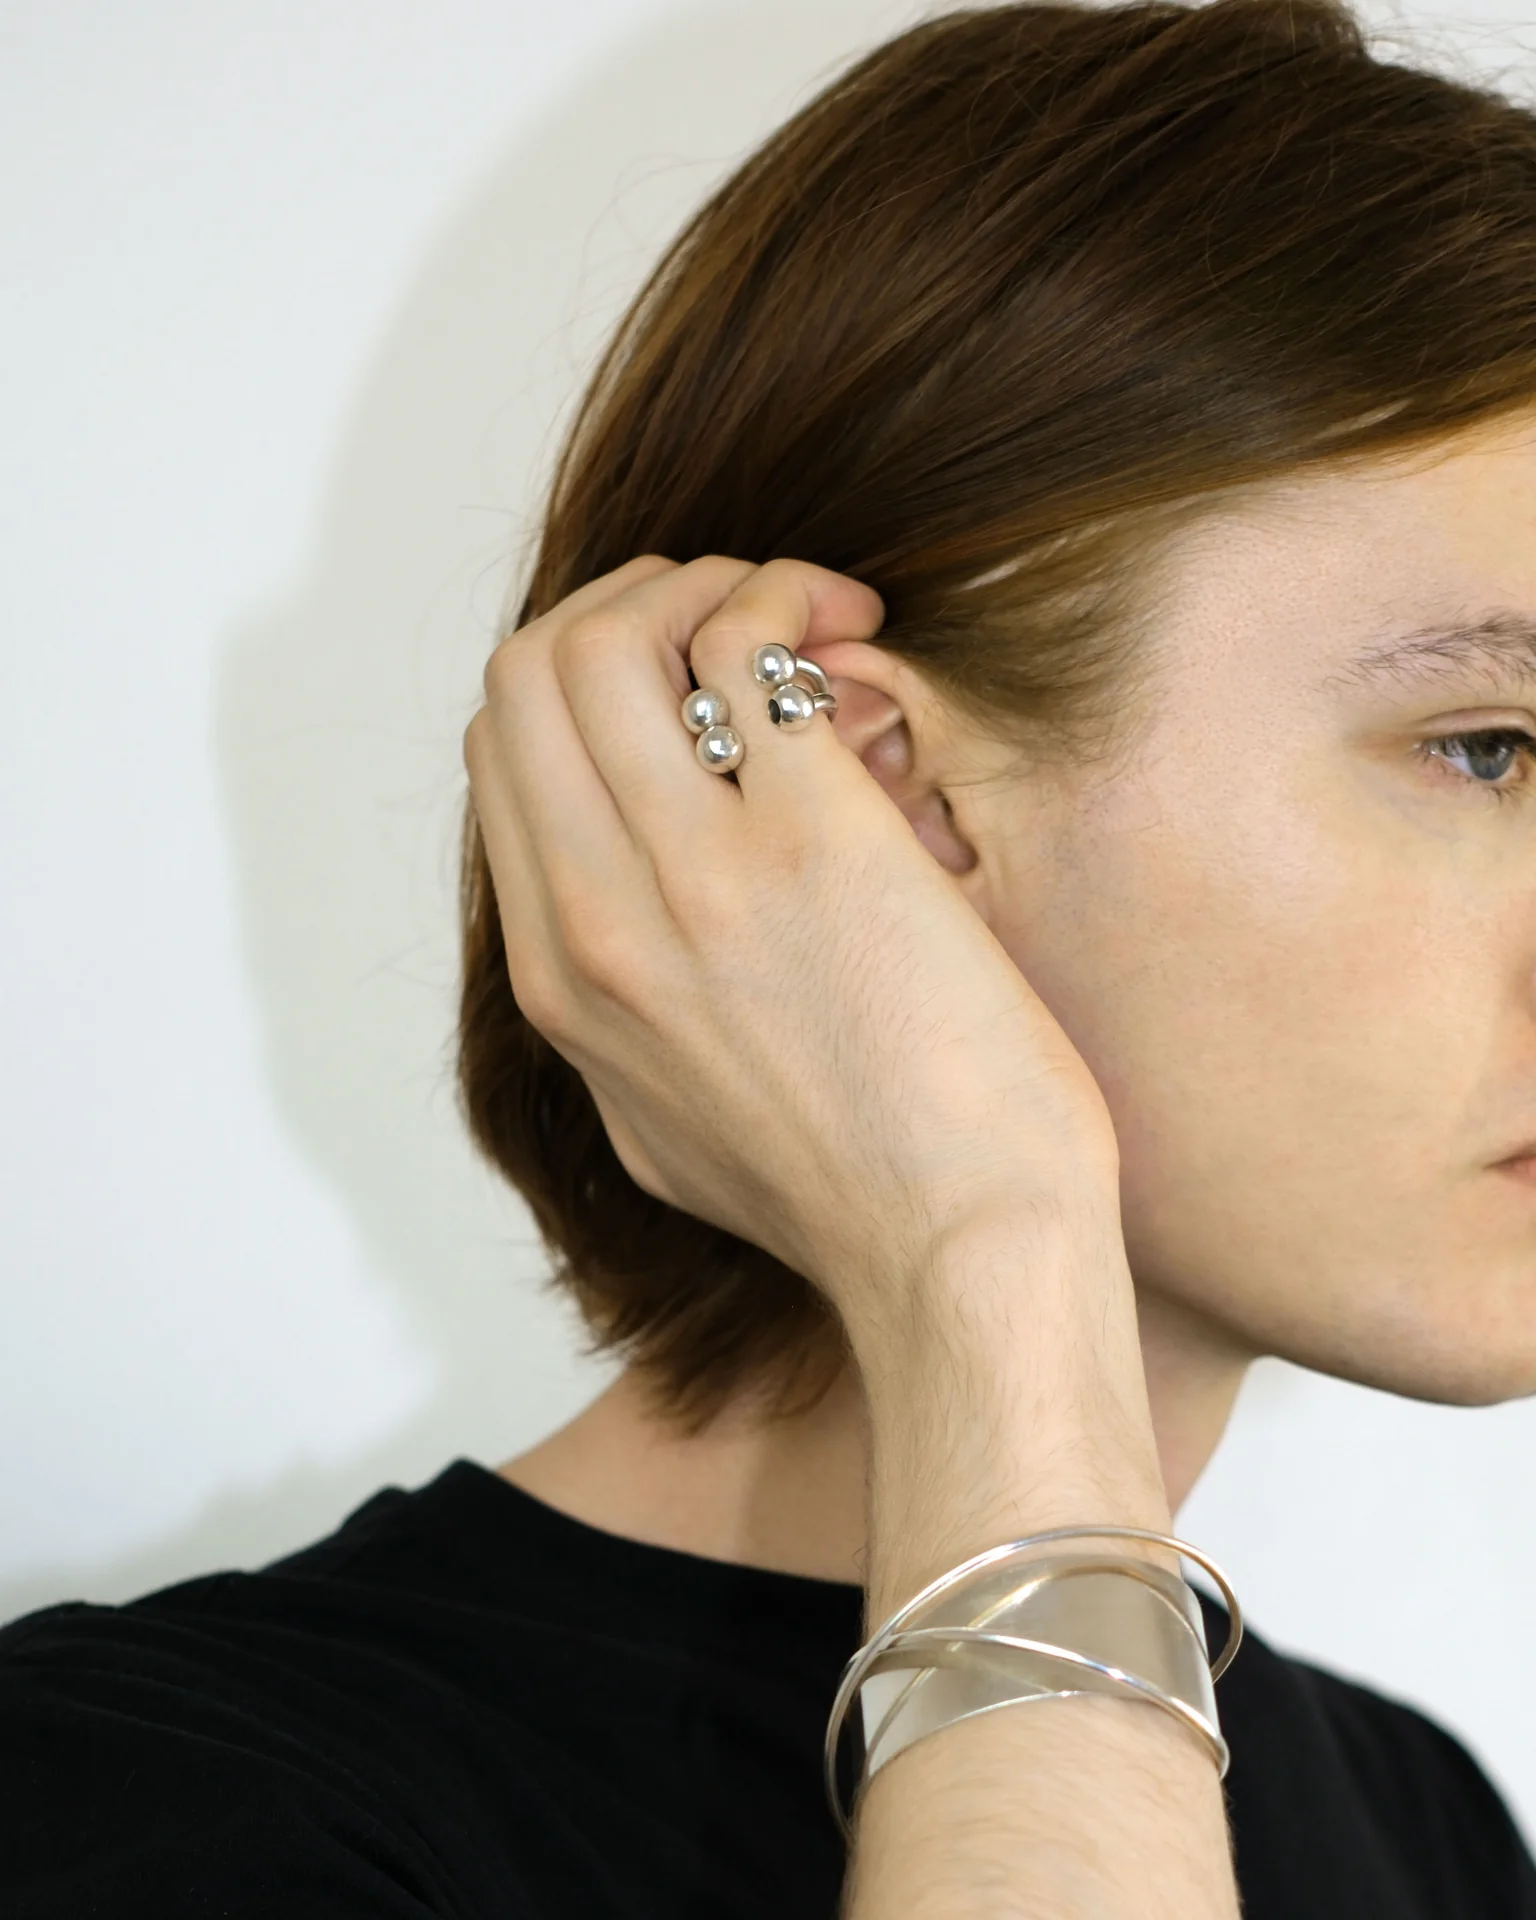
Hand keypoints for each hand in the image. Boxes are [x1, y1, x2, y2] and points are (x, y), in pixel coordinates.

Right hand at [463, 554, 1122, 1345]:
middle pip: (527, 672)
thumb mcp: (666, 1125)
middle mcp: (594, 919)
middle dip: (624, 601)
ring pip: (608, 633)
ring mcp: (689, 876)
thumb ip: (617, 1016)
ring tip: (806, 609)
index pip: (499, 754)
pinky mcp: (808, 839)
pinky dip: (790, 594)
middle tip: (735, 613)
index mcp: (559, 982)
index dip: (581, 676)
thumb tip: (625, 919)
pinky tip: (858, 626)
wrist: (960, 1259)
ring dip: (705, 579)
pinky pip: (745, 640)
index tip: (678, 674)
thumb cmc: (852, 1195)